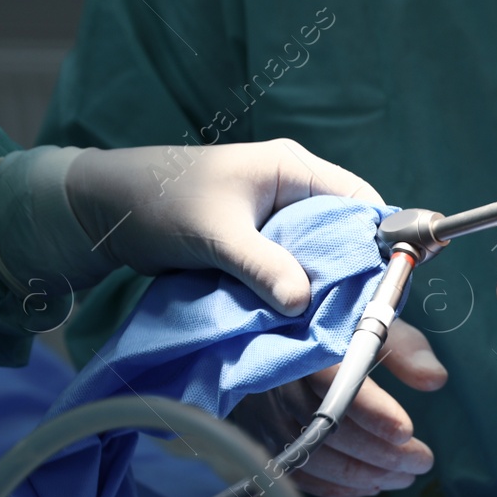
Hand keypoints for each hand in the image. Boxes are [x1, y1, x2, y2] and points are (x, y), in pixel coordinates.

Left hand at [64, 138, 381, 314]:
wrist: (102, 212)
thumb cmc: (157, 202)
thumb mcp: (213, 234)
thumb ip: (261, 265)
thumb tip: (302, 302)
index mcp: (293, 170)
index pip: (362, 203)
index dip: (384, 242)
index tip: (393, 284)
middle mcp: (295, 192)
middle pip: (350, 237)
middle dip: (361, 276)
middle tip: (370, 317)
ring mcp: (280, 221)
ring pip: (326, 260)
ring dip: (330, 291)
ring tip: (342, 326)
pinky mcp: (264, 247)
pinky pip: (299, 273)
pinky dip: (304, 296)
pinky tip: (309, 324)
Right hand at [228, 317, 446, 496]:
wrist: (278, 328)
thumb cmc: (335, 324)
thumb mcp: (372, 319)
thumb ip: (405, 348)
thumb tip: (435, 380)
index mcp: (303, 342)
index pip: (334, 382)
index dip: (371, 411)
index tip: (406, 431)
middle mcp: (275, 378)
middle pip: (327, 427)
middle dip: (380, 453)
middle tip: (422, 462)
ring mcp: (262, 410)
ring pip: (313, 455)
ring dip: (363, 474)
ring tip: (404, 476)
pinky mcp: (258, 434)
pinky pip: (294, 470)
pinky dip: (334, 486)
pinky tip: (369, 486)